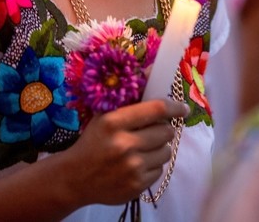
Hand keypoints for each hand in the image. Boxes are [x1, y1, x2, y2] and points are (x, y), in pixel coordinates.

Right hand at [64, 99, 188, 205]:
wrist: (75, 179)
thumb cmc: (92, 142)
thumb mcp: (104, 117)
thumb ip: (129, 99)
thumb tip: (152, 72)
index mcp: (113, 122)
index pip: (156, 109)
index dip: (174, 107)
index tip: (183, 108)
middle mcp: (124, 144)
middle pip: (166, 131)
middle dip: (164, 128)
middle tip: (155, 130)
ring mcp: (132, 167)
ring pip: (166, 151)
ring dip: (160, 147)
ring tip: (145, 148)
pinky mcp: (137, 186)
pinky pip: (159, 170)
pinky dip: (152, 165)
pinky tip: (138, 163)